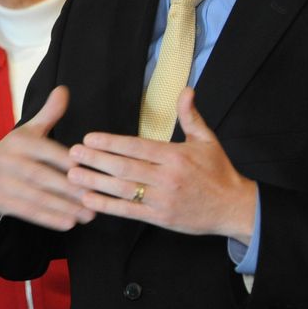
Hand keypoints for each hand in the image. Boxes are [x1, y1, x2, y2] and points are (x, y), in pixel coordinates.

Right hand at [0, 86, 94, 229]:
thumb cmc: (14, 151)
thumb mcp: (29, 130)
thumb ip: (49, 114)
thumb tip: (63, 90)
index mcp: (19, 141)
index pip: (46, 151)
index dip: (66, 160)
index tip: (88, 168)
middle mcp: (9, 162)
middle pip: (42, 177)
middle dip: (70, 189)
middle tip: (95, 197)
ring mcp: (4, 183)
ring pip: (38, 197)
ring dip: (64, 207)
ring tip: (89, 215)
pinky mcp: (2, 202)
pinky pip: (28, 212)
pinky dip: (49, 219)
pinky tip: (69, 224)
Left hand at [68, 88, 256, 242]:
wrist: (235, 207)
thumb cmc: (218, 172)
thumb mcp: (207, 140)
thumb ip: (191, 116)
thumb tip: (186, 90)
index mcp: (176, 155)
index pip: (137, 146)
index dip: (111, 142)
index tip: (89, 138)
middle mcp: (168, 177)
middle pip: (126, 167)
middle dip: (96, 160)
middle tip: (72, 153)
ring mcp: (164, 199)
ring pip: (124, 189)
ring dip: (96, 182)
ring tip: (73, 175)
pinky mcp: (161, 218)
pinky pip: (129, 211)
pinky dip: (107, 206)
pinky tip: (88, 200)